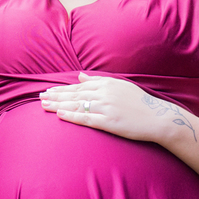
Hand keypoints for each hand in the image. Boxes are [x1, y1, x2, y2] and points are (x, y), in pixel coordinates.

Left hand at [39, 71, 198, 143]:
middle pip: (74, 95)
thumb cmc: (140, 103)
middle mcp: (104, 94)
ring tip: (43, 105)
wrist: (158, 118)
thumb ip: (98, 81)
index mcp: (107, 84)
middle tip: (39, 97)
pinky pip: (86, 119)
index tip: (48, 91)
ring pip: (76, 105)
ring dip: (58, 105)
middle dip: (55, 96)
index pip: (78, 87)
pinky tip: (60, 115)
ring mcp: (106, 108)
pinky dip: (71, 116)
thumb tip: (80, 76)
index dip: (61, 89)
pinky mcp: (109, 122)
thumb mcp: (121, 86)